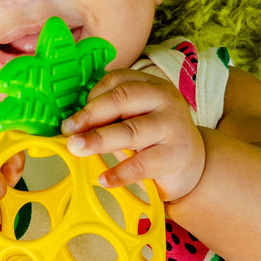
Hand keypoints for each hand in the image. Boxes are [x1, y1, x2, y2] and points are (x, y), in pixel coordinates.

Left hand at [61, 70, 205, 200]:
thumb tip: (72, 124)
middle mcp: (164, 100)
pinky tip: (104, 179)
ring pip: (130, 130)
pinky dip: (120, 173)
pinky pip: (142, 164)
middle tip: (68, 130)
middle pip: (122, 100)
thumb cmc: (155, 138)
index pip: (118, 81)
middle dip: (90, 115)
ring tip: (77, 148)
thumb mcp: (134, 118)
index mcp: (151, 85)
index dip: (92, 96)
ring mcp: (173, 126)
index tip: (73, 116)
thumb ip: (110, 115)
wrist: (192, 164)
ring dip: (99, 139)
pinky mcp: (176, 156)